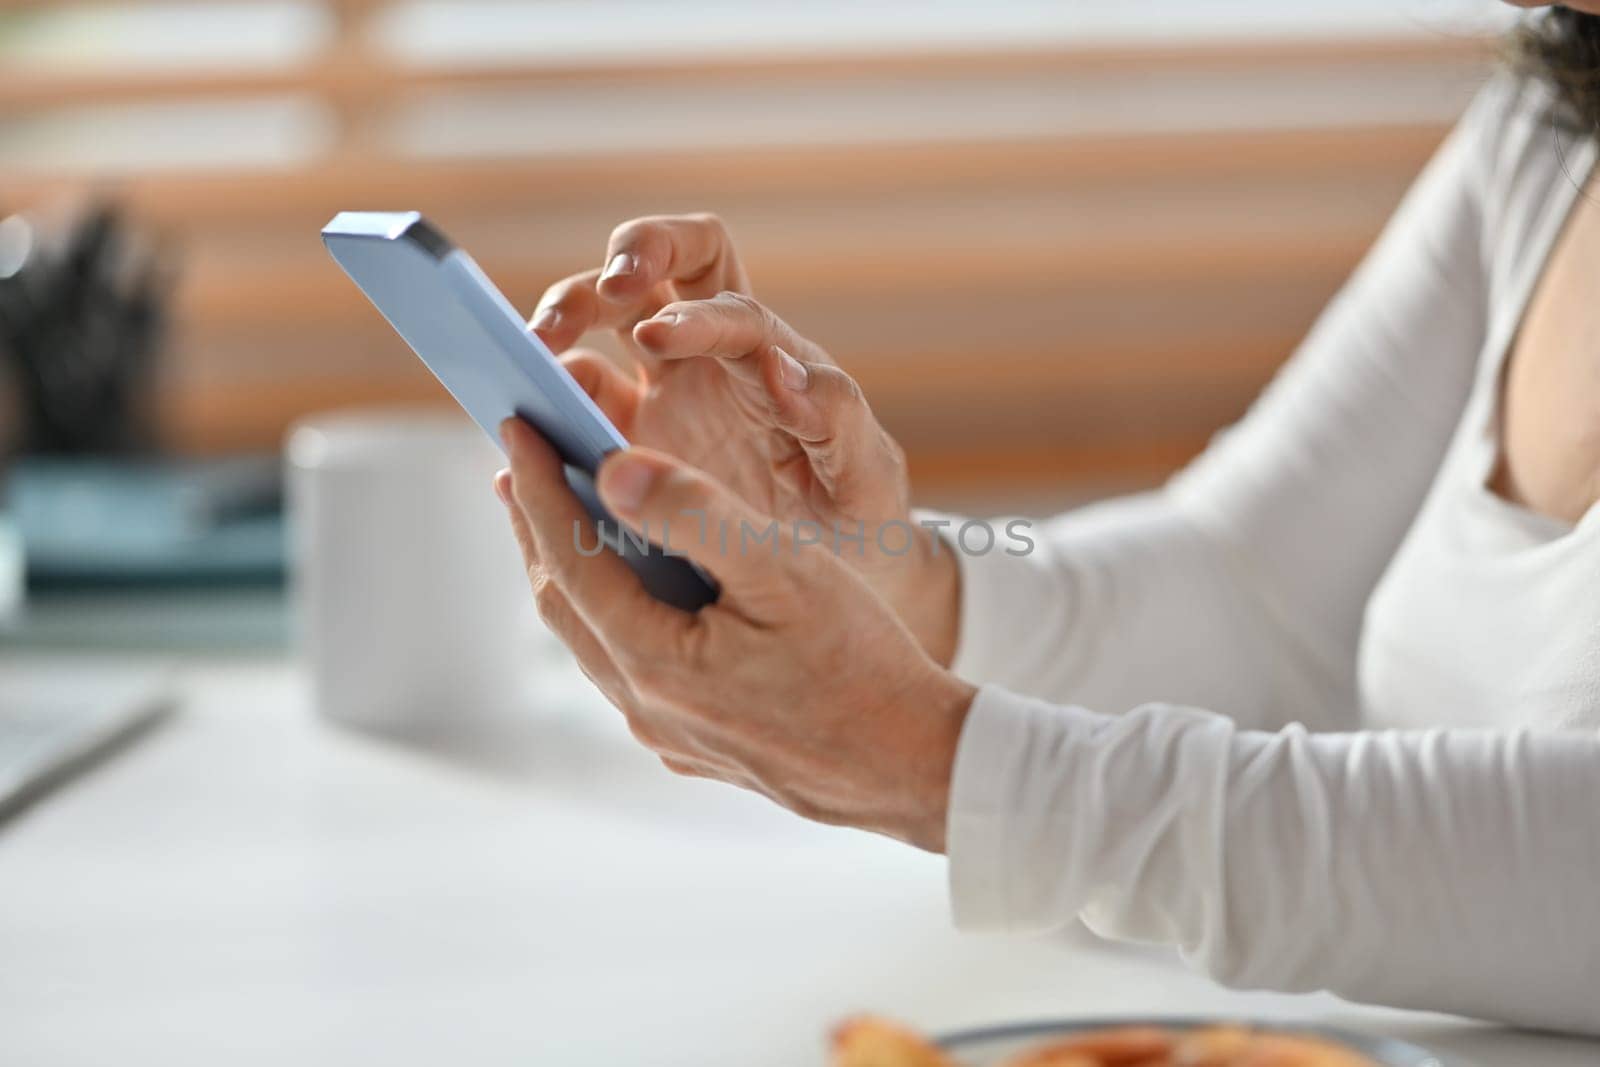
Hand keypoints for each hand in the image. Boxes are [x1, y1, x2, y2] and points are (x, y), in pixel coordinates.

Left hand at [494, 417, 975, 851]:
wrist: (913, 766)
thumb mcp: (782, 568)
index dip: (539, 486)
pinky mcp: (695, 746)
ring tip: (567, 514)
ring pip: (595, 640)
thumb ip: (694, 514)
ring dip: (575, 572)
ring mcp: (668, 733)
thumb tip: (611, 472)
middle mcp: (647, 706)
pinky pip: (631, 669)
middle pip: (565, 603)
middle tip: (523, 462)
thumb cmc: (860, 662)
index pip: (569, 558)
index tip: (518, 426)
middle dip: (538, 528)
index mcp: (657, 661)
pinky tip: (637, 589)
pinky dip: (616, 613)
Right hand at [529, 213, 958, 663]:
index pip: (729, 302)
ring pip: (606, 321)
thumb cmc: (860, 524)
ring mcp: (664, 394)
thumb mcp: (868, 479)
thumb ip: (838, 420)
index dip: (692, 314)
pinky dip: (546, 394)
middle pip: (664, 267)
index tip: (657, 341)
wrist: (838, 583)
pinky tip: (523, 424)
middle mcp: (715, 360)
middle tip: (590, 301)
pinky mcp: (627, 438)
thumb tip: (787, 369)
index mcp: (772, 359)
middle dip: (625, 261)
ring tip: (528, 353)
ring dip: (566, 317)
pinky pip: (575, 396)